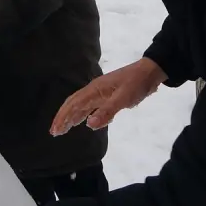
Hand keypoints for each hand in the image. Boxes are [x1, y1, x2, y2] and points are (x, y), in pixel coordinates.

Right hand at [51, 57, 166, 135]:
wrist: (151, 72)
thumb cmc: (137, 84)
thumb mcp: (123, 98)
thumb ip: (107, 111)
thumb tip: (88, 124)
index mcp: (95, 90)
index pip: (73, 104)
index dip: (63, 117)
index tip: (55, 130)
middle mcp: (95, 91)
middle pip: (74, 104)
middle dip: (63, 118)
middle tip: (55, 132)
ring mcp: (102, 93)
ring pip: (82, 106)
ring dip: (72, 117)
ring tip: (64, 129)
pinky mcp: (109, 96)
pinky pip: (93, 107)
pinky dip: (86, 115)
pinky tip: (85, 122)